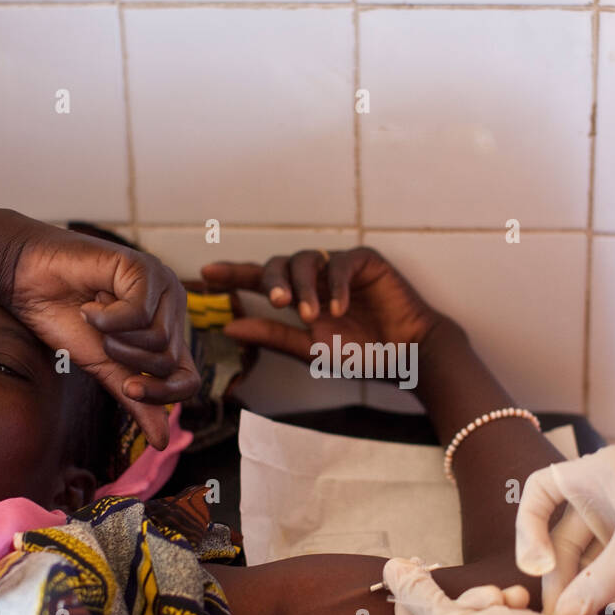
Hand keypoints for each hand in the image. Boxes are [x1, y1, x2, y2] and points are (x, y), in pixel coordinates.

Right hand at [6, 225, 200, 448]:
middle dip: (125, 359)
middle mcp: (173, 308)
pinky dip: (106, 317)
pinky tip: (92, 301)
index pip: (189, 380)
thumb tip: (163, 443)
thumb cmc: (64, 318)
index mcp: (168, 333)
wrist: (27, 281)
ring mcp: (163, 286)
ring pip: (157, 341)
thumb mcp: (104, 367)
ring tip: (95, 315)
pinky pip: (139, 314)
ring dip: (114, 337)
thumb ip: (135, 399)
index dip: (163, 395)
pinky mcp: (145, 269)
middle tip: (100, 335)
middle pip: (168, 363)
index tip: (127, 389)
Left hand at [199, 247, 444, 360]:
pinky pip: (340, 263)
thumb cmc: (362, 354)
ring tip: (313, 314)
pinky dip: (335, 285)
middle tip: (277, 302)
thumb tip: (228, 328)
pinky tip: (338, 309)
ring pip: (306, 260)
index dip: (234, 274)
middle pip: (279, 265)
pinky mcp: (365, 261)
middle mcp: (315, 279)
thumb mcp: (311, 350)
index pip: (260, 281)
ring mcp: (339, 267)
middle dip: (274, 281)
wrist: (407, 354)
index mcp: (299, 298)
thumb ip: (272, 336)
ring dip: (305, 286)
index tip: (207, 273)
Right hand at [515, 445, 614, 614]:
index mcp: (599, 473)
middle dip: (562, 578)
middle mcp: (606, 493)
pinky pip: (613, 573)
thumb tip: (562, 614)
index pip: (539, 491)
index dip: (528, 528)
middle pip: (560, 538)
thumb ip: (598, 582)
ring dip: (591, 594)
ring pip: (587, 562)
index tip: (538, 566)